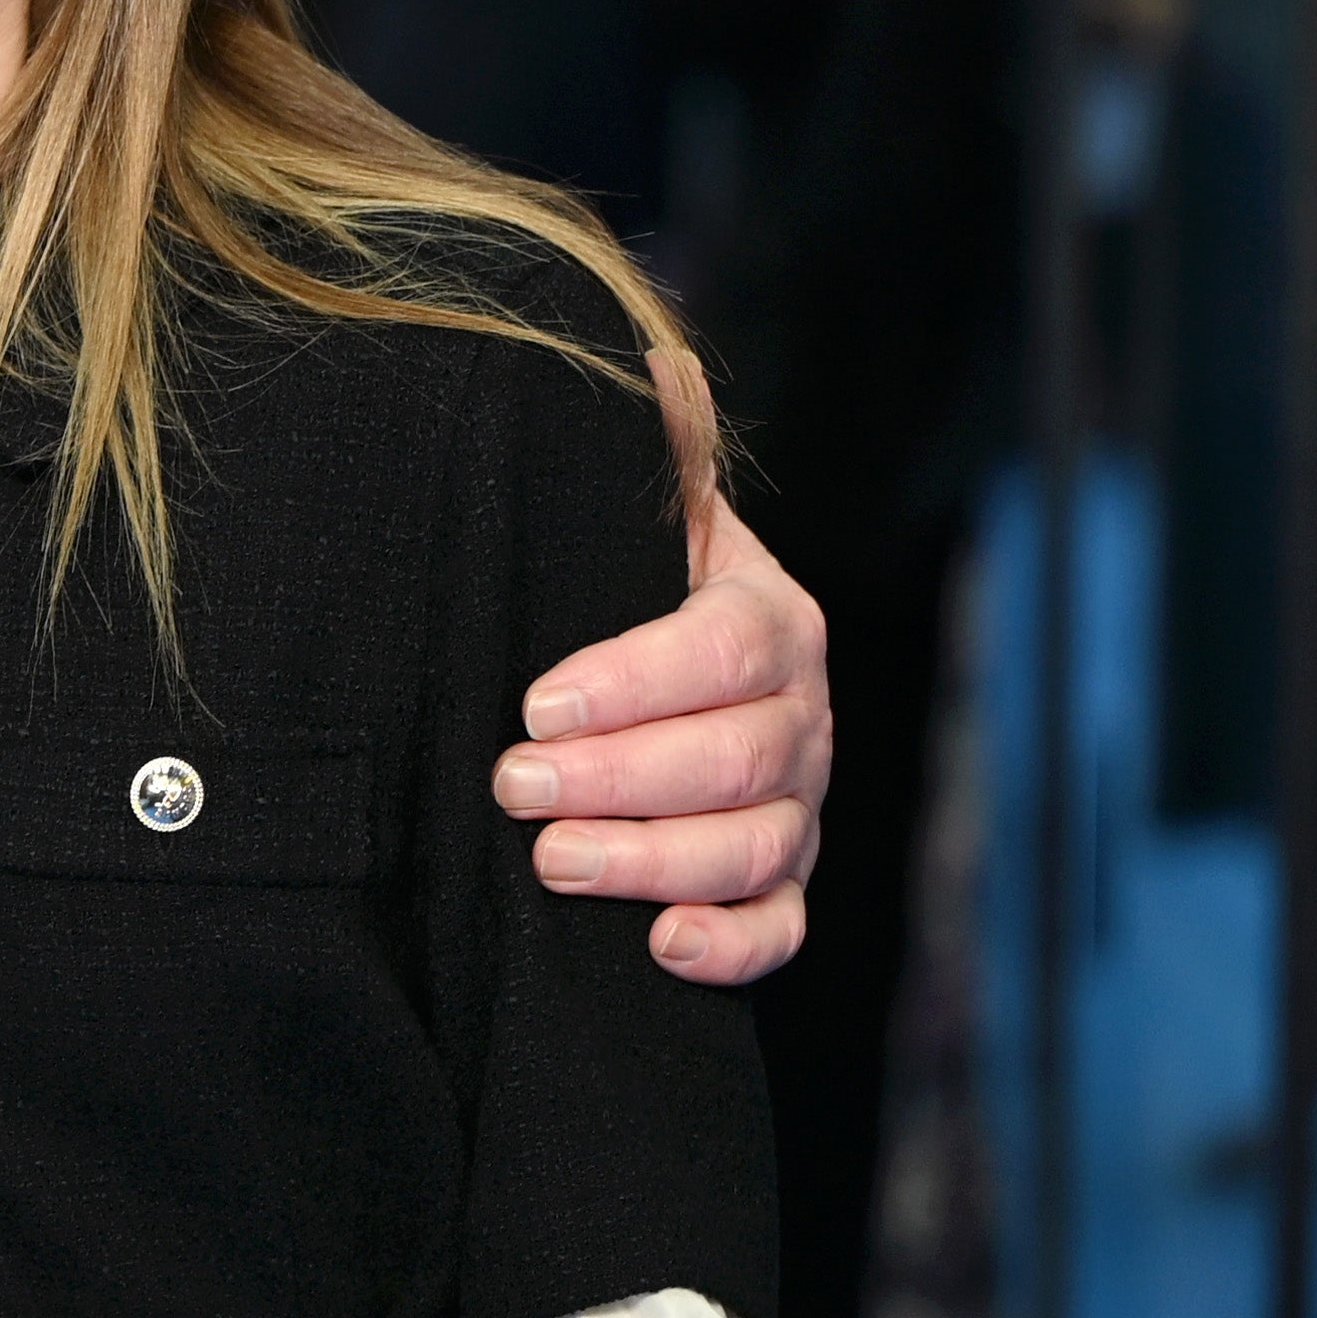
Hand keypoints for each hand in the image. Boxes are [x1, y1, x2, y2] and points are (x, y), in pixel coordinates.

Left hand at [490, 480, 832, 989]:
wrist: (663, 656)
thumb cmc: (629, 584)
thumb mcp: (641, 513)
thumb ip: (651, 450)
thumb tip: (659, 370)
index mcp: (771, 618)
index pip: (720, 651)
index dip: (631, 683)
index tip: (537, 705)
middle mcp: (802, 715)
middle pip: (734, 758)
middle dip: (617, 778)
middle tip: (514, 784)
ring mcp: (799, 805)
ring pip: (753, 847)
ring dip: (652, 860)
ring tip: (552, 860)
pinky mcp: (780, 881)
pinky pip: (781, 928)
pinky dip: (731, 947)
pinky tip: (661, 946)